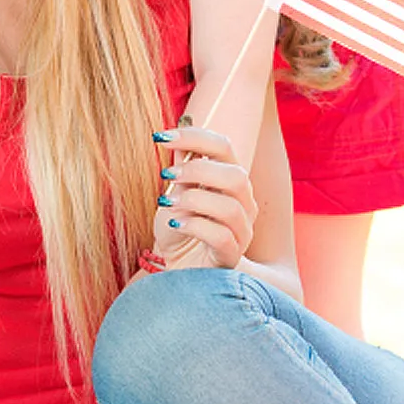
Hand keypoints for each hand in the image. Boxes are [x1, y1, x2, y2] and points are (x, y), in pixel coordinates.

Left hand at [151, 124, 255, 270]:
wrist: (179, 269)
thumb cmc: (179, 228)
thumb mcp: (175, 194)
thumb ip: (180, 168)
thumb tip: (174, 134)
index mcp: (230, 180)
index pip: (224, 147)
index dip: (194, 136)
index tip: (160, 136)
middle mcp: (243, 203)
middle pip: (236, 176)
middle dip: (197, 170)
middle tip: (165, 174)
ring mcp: (242, 231)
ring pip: (231, 208)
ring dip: (193, 200)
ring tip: (166, 202)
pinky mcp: (232, 256)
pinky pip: (221, 237)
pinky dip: (194, 226)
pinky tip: (174, 223)